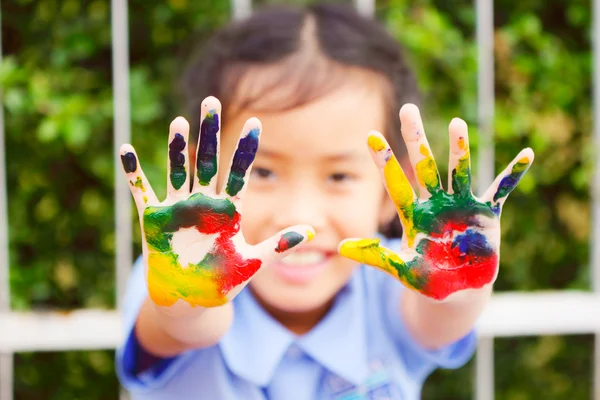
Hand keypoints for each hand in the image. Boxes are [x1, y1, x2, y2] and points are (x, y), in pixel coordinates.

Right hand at [120, 96, 312, 309]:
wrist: (190, 301)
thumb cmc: (222, 282)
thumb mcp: (252, 263)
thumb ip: (278, 246)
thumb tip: (312, 233)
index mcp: (228, 212)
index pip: (239, 174)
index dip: (246, 150)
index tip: (256, 122)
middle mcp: (203, 204)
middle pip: (208, 162)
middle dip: (211, 133)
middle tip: (212, 101)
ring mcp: (178, 209)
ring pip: (178, 171)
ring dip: (177, 149)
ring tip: (179, 122)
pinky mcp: (153, 220)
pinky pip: (141, 192)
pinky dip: (133, 173)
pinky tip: (126, 151)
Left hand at [339, 104, 533, 300]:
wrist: (457, 290)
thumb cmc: (426, 278)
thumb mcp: (400, 268)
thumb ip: (374, 256)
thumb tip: (340, 248)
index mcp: (414, 214)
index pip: (395, 183)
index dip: (384, 161)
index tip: (370, 136)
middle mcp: (436, 203)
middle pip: (424, 166)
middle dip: (416, 139)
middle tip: (407, 109)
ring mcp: (461, 206)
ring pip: (459, 171)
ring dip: (459, 149)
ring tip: (455, 123)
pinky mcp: (486, 214)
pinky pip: (501, 191)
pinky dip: (513, 175)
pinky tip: (526, 155)